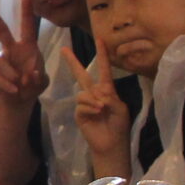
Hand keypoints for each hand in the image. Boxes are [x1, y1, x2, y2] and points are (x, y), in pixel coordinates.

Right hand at [0, 4, 47, 103]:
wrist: (18, 101)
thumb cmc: (32, 85)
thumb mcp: (42, 82)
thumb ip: (40, 78)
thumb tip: (30, 75)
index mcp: (27, 47)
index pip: (27, 27)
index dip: (27, 13)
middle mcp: (11, 50)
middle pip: (2, 32)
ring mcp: (0, 61)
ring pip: (1, 61)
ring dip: (13, 74)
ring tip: (21, 83)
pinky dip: (8, 85)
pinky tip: (15, 90)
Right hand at [59, 43, 128, 173]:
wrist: (111, 144)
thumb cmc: (119, 126)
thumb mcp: (120, 108)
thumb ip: (109, 97)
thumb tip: (95, 93)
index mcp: (107, 90)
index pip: (104, 69)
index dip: (102, 55)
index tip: (100, 39)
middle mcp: (94, 94)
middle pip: (82, 74)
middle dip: (73, 62)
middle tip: (64, 49)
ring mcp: (85, 103)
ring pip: (83, 92)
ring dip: (93, 99)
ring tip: (101, 109)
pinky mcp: (79, 113)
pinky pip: (81, 104)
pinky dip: (89, 107)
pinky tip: (96, 113)